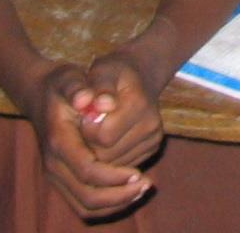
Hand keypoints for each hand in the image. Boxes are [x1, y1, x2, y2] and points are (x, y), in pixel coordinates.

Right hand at [20, 60, 150, 217]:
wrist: (42, 94)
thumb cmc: (63, 84)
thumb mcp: (71, 77)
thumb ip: (81, 88)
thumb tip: (94, 101)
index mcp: (58, 141)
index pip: (87, 170)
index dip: (114, 176)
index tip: (138, 174)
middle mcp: (54, 164)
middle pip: (87, 196)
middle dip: (118, 195)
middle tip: (146, 185)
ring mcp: (57, 175)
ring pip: (85, 206)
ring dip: (114, 202)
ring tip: (141, 190)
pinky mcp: (63, 180)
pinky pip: (84, 204)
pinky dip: (106, 204)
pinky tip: (129, 191)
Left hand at [72, 50, 164, 172]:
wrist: (136, 77)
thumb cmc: (112, 73)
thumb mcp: (102, 71)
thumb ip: (99, 87)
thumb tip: (100, 105)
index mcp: (139, 103)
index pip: (104, 136)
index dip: (87, 129)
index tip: (85, 113)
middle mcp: (151, 124)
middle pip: (107, 155)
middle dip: (90, 145)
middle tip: (88, 124)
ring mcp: (153, 139)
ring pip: (113, 166)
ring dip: (98, 154)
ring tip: (97, 130)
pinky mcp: (152, 149)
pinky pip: (121, 168)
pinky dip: (108, 160)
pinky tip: (106, 140)